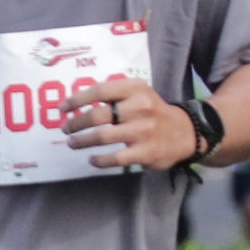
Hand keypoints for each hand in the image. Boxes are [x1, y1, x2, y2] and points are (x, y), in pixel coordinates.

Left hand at [64, 76, 196, 169]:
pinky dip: (99, 160)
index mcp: (135, 89)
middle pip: (97, 115)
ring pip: (102, 136)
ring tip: (72, 143)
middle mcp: (140, 107)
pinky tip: (92, 159)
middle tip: (66, 129)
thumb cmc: (152, 111)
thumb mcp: (138, 93)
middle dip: (76, 123)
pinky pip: (115, 158)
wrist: (186, 132)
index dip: (77, 100)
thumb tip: (76, 103)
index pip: (99, 90)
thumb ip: (114, 94)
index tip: (62, 109)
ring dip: (81, 141)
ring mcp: (143, 130)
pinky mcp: (146, 152)